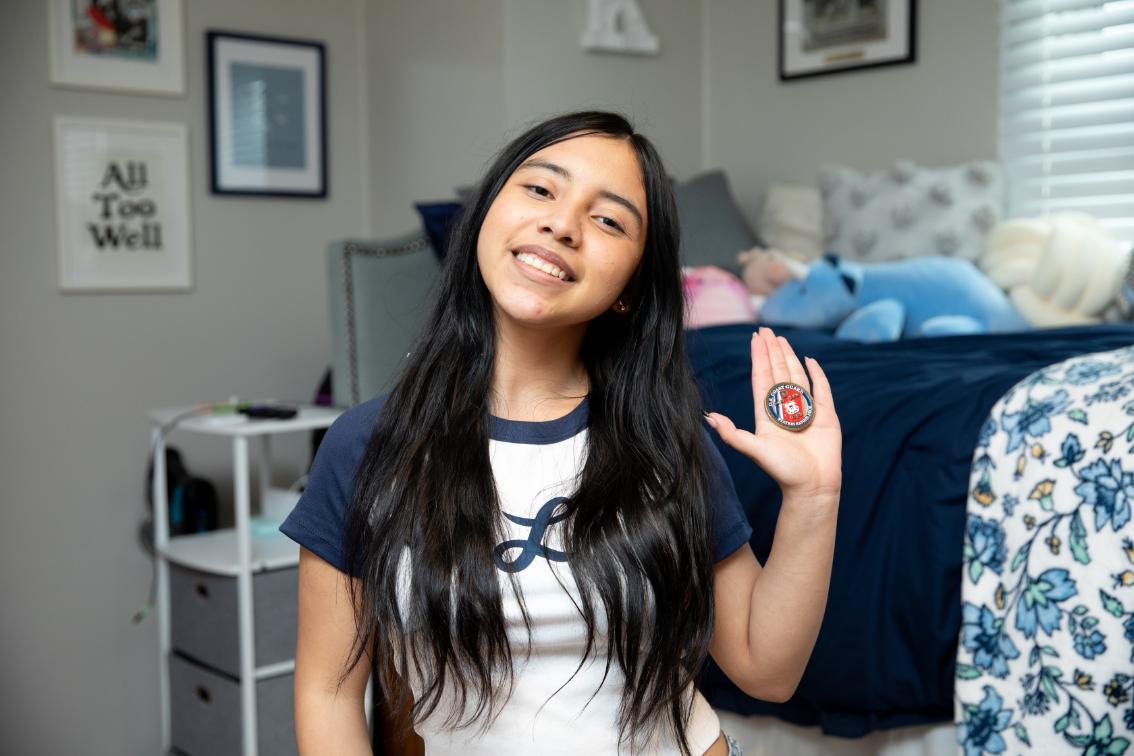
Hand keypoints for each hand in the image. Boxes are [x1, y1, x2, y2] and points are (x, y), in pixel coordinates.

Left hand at [705, 327, 841, 501]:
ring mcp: (806, 411)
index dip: (758, 358)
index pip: (762, 378)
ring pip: (796, 376)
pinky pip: (821, 389)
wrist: (812, 486)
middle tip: (766, 330)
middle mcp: (785, 409)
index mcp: (768, 414)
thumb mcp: (755, 450)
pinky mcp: (825, 415)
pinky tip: (809, 360)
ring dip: (789, 357)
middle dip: (772, 350)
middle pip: (778, 372)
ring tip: (781, 339)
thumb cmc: (783, 471)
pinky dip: (817, 374)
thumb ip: (732, 434)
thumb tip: (708, 418)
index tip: (755, 339)